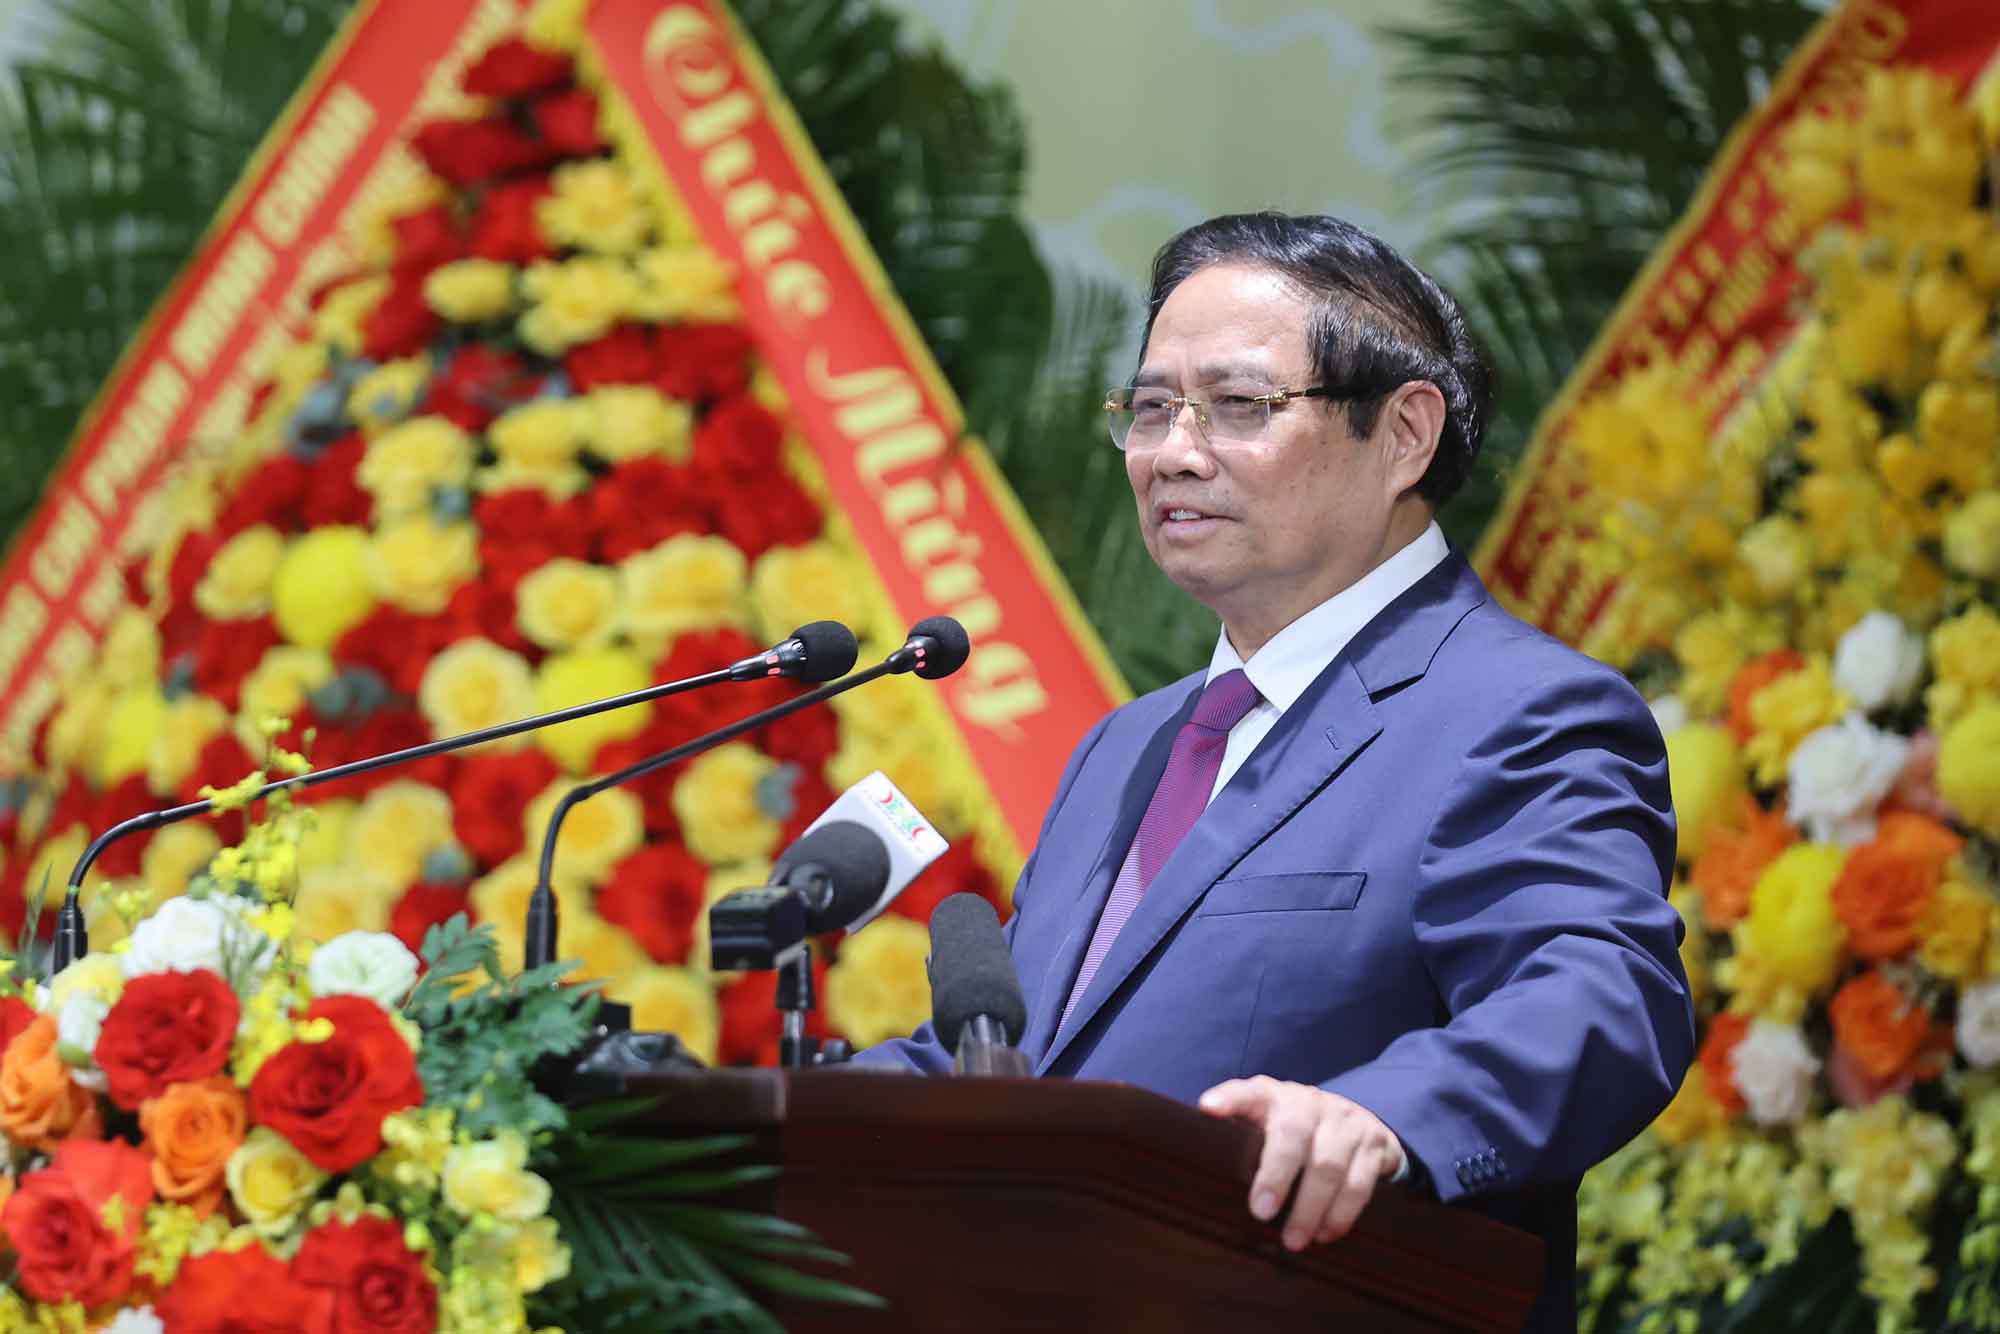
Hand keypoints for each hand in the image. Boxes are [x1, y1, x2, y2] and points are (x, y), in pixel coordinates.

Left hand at [1198, 1076, 1404, 1250]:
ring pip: (1330, 1164)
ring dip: (1311, 1208)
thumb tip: (1206, 1180)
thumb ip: (1240, 1144)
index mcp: (1273, 1096)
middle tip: (1261, 1213)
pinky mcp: (1375, 1142)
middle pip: (1293, 1133)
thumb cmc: (1294, 1132)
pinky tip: (1326, 1234)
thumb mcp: (1267, 1126)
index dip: (1229, 1099)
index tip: (1208, 1109)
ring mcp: (1345, 1120)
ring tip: (1294, 1240)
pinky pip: (1360, 1182)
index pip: (1247, 1092)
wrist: (1357, 1121)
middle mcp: (1310, 1102)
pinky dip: (1342, 1213)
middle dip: (1276, 1176)